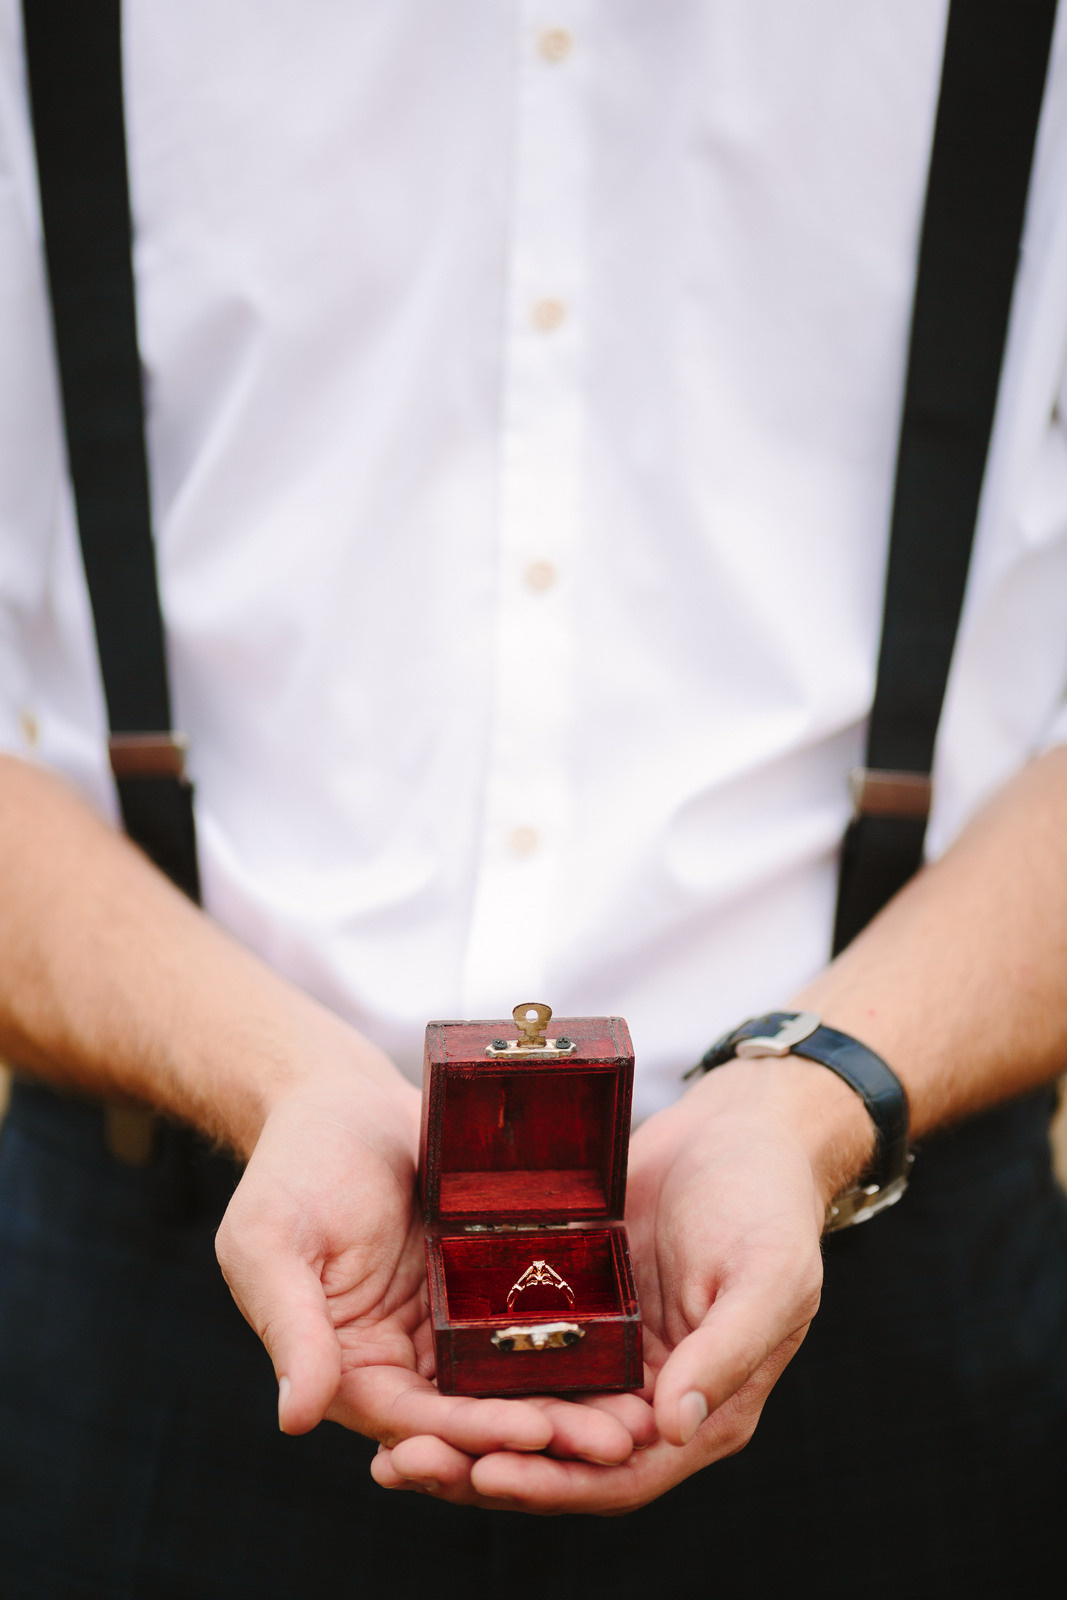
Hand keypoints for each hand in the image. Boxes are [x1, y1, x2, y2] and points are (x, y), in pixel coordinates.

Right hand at [215, 1046, 654, 1468]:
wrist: (337, 1098)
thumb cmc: (291, 1167)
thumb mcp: (272, 1243)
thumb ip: (289, 1328)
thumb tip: (297, 1417)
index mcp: (349, 1368)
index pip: (413, 1421)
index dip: (472, 1432)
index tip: (535, 1435)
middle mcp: (405, 1360)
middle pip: (478, 1414)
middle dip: (546, 1432)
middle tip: (619, 1443)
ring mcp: (450, 1323)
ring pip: (515, 1377)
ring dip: (575, 1401)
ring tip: (640, 1416)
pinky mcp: (486, 1281)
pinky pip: (533, 1318)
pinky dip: (577, 1340)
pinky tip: (630, 1349)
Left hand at [372, 1055, 869, 1511]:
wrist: (741, 1126)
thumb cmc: (769, 1202)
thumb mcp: (766, 1275)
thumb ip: (726, 1352)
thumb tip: (673, 1429)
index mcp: (700, 1408)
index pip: (616, 1472)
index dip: (552, 1481)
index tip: (483, 1474)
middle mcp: (644, 1394)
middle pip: (554, 1454)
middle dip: (480, 1465)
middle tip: (401, 1463)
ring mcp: (604, 1350)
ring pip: (523, 1409)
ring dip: (461, 1429)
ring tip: (386, 1439)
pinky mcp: (572, 1304)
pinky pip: (512, 1345)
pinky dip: (467, 1365)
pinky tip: (409, 1364)